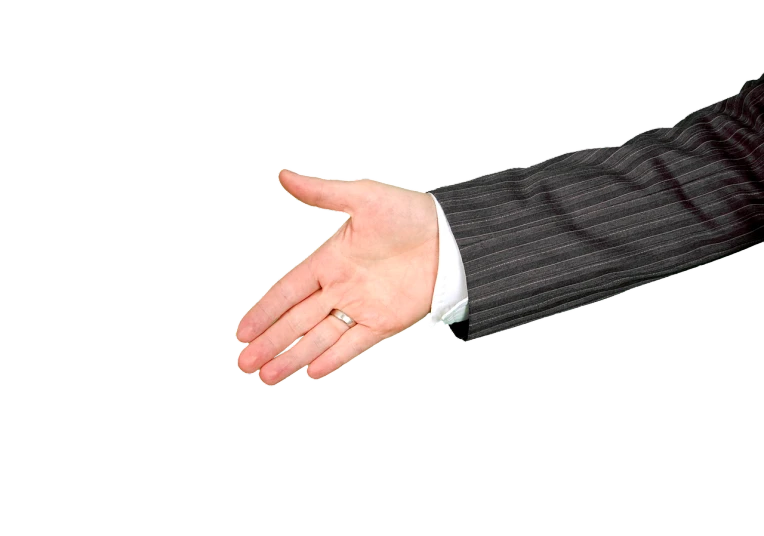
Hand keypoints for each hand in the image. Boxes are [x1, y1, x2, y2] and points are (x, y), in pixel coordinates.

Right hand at [236, 170, 438, 384]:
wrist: (451, 238)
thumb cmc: (409, 213)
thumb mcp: (362, 198)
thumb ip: (322, 193)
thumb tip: (284, 176)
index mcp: (330, 260)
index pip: (288, 292)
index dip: (264, 312)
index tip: (243, 330)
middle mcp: (341, 287)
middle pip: (297, 321)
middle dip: (271, 343)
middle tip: (246, 362)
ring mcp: (361, 306)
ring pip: (319, 337)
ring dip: (293, 356)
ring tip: (269, 374)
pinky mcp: (384, 321)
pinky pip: (353, 343)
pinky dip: (333, 358)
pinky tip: (311, 370)